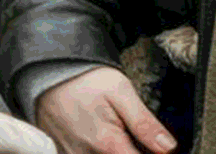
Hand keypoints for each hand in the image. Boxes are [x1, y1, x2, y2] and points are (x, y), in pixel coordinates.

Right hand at [35, 66, 175, 153]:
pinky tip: (96, 133)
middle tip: (128, 130)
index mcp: (107, 144)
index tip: (154, 146)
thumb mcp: (120, 91)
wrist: (47, 69)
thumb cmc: (85, 77)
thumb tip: (169, 148)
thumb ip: (144, 123)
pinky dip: (94, 148)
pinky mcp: (60, 152)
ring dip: (111, 148)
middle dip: (128, 149)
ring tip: (112, 128)